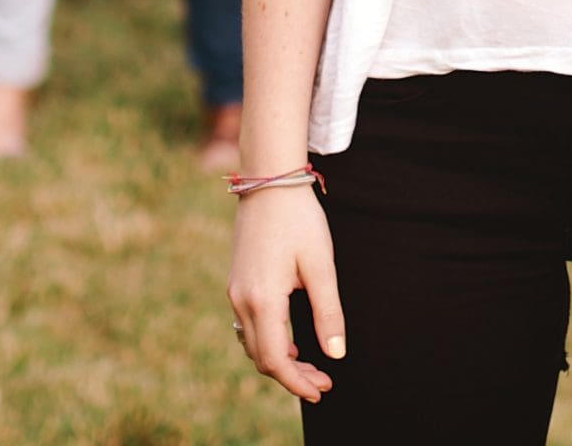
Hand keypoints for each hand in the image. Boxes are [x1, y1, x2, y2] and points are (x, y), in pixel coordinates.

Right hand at [227, 184, 343, 402]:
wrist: (269, 181)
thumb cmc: (299, 220)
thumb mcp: (321, 266)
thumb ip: (328, 312)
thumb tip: (336, 353)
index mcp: (263, 299)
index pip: (276, 360)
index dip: (298, 383)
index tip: (322, 390)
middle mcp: (242, 300)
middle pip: (262, 358)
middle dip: (292, 376)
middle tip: (324, 381)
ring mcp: (235, 291)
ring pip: (252, 344)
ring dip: (279, 361)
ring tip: (311, 365)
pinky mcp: (236, 282)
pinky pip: (247, 326)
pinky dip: (267, 342)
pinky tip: (291, 341)